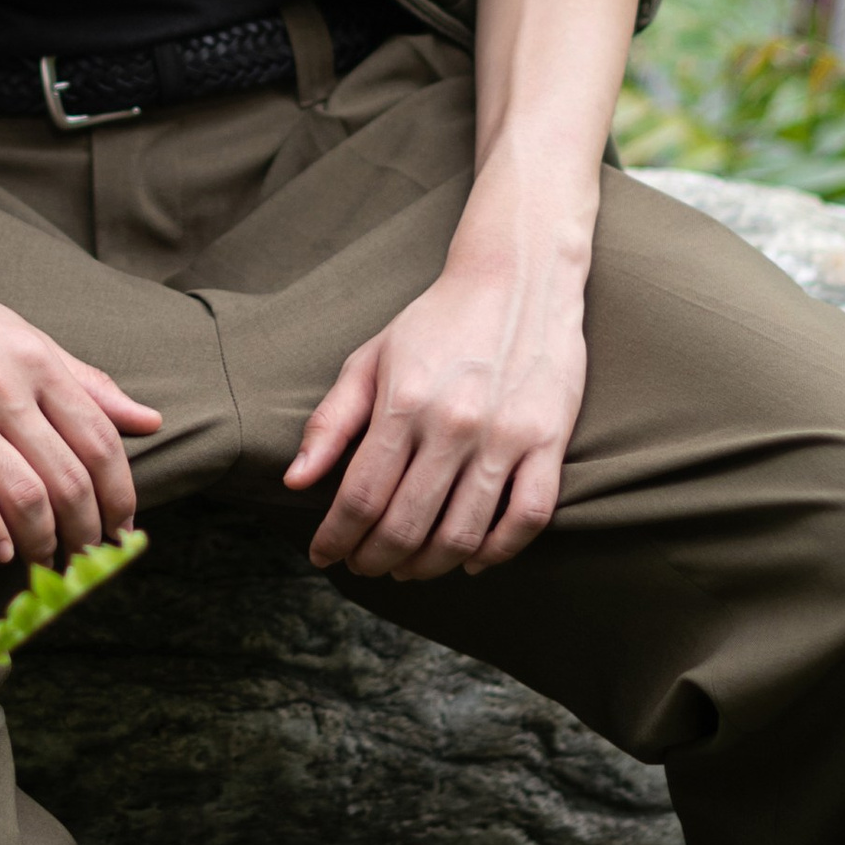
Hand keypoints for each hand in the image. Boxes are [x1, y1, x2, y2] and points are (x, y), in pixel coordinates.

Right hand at [0, 257, 160, 568]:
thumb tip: (149, 421)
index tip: (122, 532)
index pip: (99, 442)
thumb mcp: (24, 336)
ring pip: (21, 492)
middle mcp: (5, 386)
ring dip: (42, 540)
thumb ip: (85, 382)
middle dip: (84, 530)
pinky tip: (0, 551)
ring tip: (45, 562)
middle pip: (67, 478)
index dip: (119, 496)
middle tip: (84, 558)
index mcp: (38, 362)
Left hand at [282, 228, 590, 583]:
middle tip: (364, 565)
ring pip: (463, 534)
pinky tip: (473, 559)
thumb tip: (294, 482)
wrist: (517, 277)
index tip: (323, 555)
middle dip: (375, 558)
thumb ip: (331, 422)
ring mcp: (506, 436)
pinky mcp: (549, 441)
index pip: (360, 496)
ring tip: (408, 567)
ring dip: (428, 566)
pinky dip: (498, 552)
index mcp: (403, 402)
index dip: (335, 537)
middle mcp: (454, 424)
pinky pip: (528, 518)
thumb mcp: (370, 359)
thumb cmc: (436, 321)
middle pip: (406, 524)